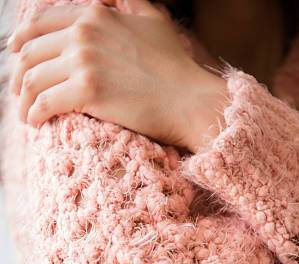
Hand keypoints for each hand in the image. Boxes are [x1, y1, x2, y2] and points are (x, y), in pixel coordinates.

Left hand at [8, 0, 226, 151]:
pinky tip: (35, 124)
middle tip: (19, 95)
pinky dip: (34, 115)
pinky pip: (44, 103)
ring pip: (33, 80)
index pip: (41, 25)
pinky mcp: (87, 92)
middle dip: (18, 76)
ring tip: (26, 116)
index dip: (22, 42)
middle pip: (31, 54)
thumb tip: (113, 0)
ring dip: (23, 101)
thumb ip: (128, 4)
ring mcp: (84, 62)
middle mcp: (84, 33)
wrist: (190, 100)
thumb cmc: (175, 66)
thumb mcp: (152, 19)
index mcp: (94, 14)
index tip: (15, 57)